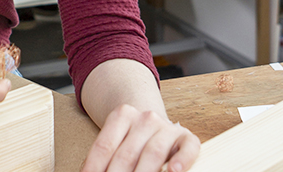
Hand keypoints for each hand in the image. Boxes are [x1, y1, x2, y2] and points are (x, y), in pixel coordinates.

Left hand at [81, 104, 200, 171]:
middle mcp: (145, 118)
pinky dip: (182, 160)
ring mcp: (167, 127)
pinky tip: (174, 171)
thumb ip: (103, 158)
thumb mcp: (116, 141)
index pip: (104, 146)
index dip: (95, 167)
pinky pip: (187, 148)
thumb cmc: (133, 140)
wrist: (158, 125)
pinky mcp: (187, 138)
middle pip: (126, 154)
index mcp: (122, 115)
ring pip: (153, 153)